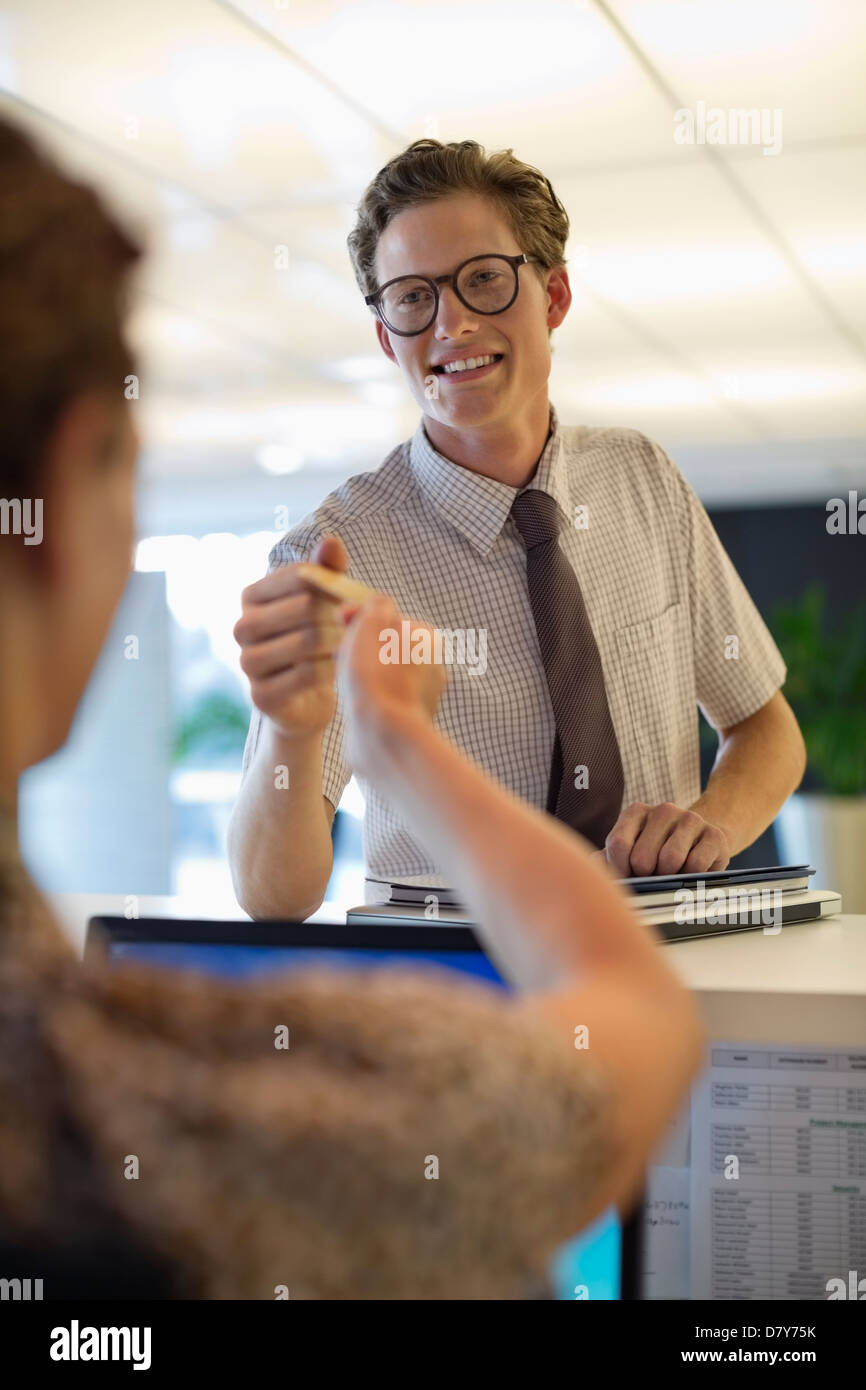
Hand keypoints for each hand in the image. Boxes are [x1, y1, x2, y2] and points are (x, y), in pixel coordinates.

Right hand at [234, 534, 348, 739]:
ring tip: (358, 648)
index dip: (336, 586)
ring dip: (341, 644)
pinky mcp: (261, 695)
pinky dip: (334, 671)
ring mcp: (247, 662)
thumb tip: (331, 541)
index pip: (300, 576)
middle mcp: (242, 626)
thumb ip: (326, 572)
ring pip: (309, 641)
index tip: (358, 599)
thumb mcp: (322, 604)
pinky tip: (345, 671)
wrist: (305, 702)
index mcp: (252, 595)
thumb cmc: (315, 641)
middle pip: (306, 608)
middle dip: (342, 617)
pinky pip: (308, 674)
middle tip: (366, 628)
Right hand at [337, 595, 447, 777]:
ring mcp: (420, 696)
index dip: (360, 616)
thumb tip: (377, 606)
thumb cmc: (376, 678)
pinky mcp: (405, 721)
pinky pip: (379, 700)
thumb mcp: (373, 624)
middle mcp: (431, 666)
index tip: (340, 621)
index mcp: (428, 638)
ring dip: (359, 673)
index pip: (388, 617)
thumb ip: (376, 606)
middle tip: (338, 654)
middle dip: (359, 647)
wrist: (383, 737)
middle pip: (384, 645)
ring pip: (381, 673)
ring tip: (345, 682)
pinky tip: (353, 704)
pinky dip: (365, 698)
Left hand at [592, 802, 731, 877]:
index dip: (620, 870)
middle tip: (653, 875)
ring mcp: (691, 819)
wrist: (702, 842)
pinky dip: (691, 876)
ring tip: (671, 872)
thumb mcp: (630, 852)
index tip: (627, 877)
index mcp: (636, 812)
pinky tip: (691, 870)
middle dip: (645, 876)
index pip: (618, 845)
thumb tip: (594, 867)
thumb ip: (607, 859)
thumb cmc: (658, 851)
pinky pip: (696, 866)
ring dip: (669, 876)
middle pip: (642, 858)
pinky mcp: (714, 835)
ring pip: (670, 861)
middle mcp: (663, 810)